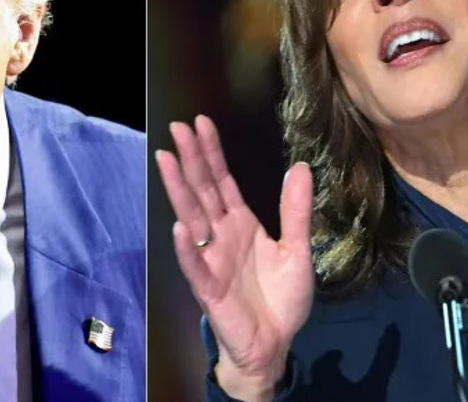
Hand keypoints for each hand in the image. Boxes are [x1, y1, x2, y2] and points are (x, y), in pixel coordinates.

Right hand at [155, 115, 314, 400]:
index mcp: (240, 224)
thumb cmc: (281, 299)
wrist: (275, 344)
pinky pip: (195, 265)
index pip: (221, 181)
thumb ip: (296, 211)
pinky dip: (186, 247)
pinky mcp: (209, 288)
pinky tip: (179, 226)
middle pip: (202, 191)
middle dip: (190, 160)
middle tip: (177, 128)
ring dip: (179, 190)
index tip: (201, 123)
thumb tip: (301, 166)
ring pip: (191, 218)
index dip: (211, 153)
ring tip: (166, 161)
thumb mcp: (298, 249)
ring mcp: (211, 260)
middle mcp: (220, 236)